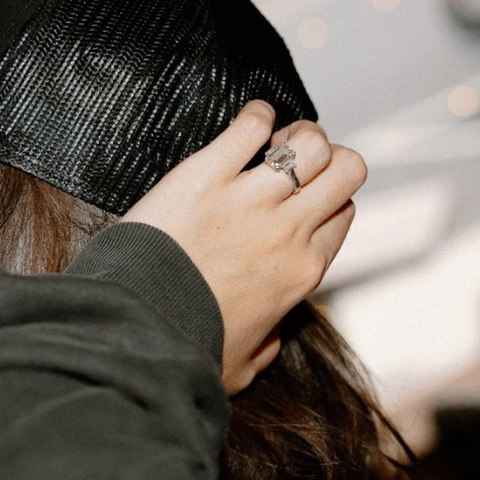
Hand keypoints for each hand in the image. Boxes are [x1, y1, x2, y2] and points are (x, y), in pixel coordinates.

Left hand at [121, 100, 365, 393]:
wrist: (134, 330)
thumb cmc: (180, 350)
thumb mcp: (239, 365)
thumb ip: (266, 347)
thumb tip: (272, 336)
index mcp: (301, 272)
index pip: (342, 214)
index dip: (328, 199)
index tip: (302, 198)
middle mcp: (287, 232)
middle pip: (346, 169)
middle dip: (329, 157)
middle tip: (294, 162)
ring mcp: (249, 200)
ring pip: (311, 142)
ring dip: (297, 133)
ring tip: (271, 141)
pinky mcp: (206, 174)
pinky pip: (250, 126)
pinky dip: (255, 115)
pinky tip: (248, 119)